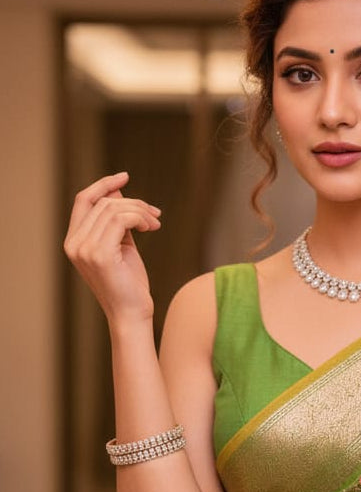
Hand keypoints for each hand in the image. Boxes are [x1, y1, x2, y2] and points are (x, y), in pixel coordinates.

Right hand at [63, 171, 161, 324]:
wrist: (133, 314)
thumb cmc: (129, 284)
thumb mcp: (121, 246)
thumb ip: (117, 221)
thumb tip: (119, 191)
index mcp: (74, 241)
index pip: (83, 200)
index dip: (103, 185)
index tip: (125, 176)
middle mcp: (74, 244)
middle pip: (103, 203)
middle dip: (133, 203)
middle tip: (155, 214)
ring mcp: (84, 249)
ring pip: (114, 209)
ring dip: (140, 211)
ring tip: (155, 223)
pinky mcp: (100, 254)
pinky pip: (121, 220)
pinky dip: (140, 218)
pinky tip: (152, 228)